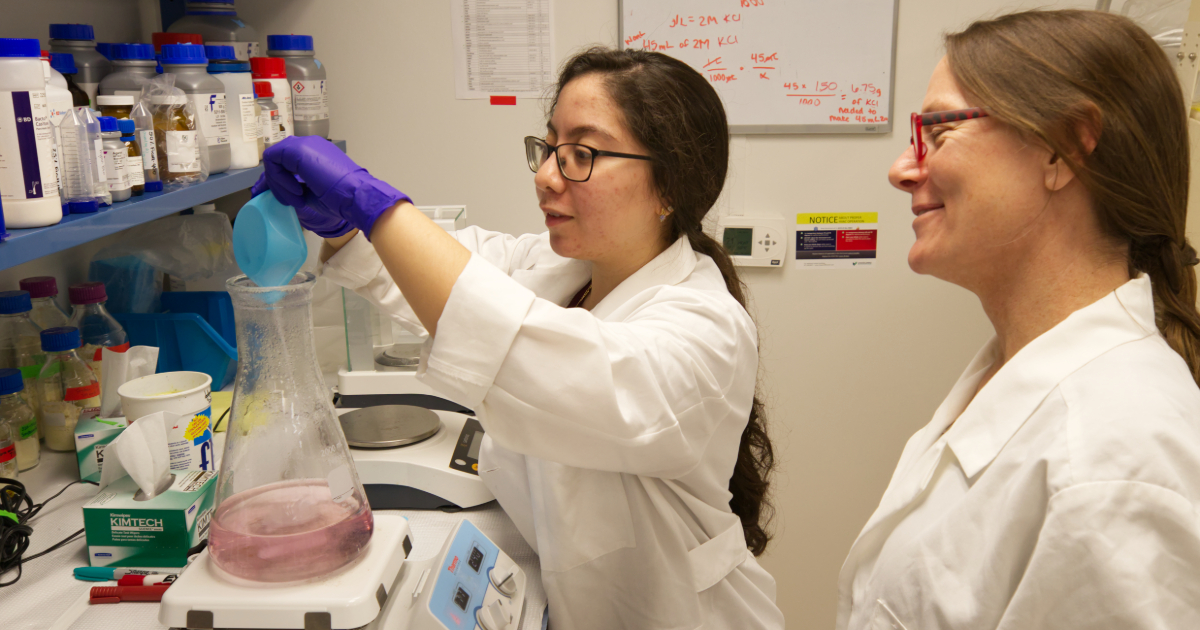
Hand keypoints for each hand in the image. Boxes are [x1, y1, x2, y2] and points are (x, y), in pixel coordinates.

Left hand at [260, 136, 410, 238]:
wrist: (356, 196)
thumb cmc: (341, 199)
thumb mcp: (312, 191)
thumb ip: (296, 185)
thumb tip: (278, 192)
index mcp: (315, 153)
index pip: (285, 161)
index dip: (278, 179)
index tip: (283, 199)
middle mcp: (309, 144)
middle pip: (277, 158)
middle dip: (275, 181)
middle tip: (287, 200)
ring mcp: (304, 144)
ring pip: (273, 159)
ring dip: (278, 183)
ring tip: (295, 198)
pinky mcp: (299, 150)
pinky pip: (273, 161)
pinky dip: (279, 179)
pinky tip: (296, 191)